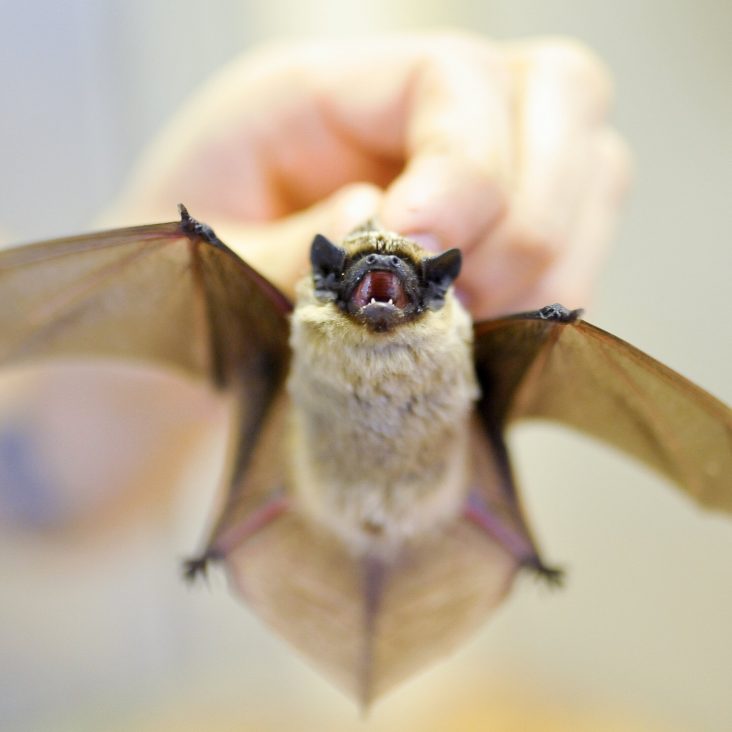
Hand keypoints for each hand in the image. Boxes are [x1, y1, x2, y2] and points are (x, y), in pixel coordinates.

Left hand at [106, 32, 629, 317]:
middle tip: (461, 300)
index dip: (464, 170)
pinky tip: (488, 333)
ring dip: (548, 265)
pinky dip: (552, 297)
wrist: (201, 330)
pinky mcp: (500, 234)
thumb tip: (380, 236)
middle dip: (530, 217)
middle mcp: (418, 112)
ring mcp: (474, 169)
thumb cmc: (188, 282)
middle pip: (563, 95)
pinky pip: (581, 244)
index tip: (423, 259)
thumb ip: (283, 251)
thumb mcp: (204, 264)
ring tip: (469, 327)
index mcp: (327, 90)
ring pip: (593, 171)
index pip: (456, 78)